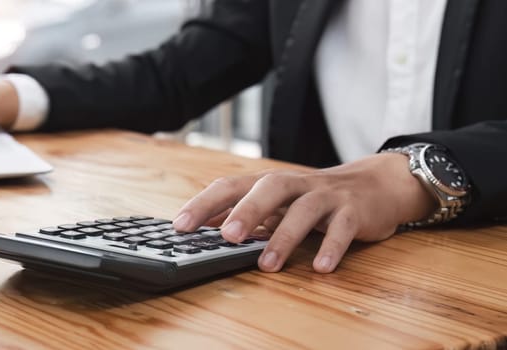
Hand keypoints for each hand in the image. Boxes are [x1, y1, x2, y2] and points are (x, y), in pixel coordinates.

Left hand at [172, 153, 437, 272]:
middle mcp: (297, 184)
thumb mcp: (277, 203)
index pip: (232, 186)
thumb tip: (200, 226)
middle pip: (269, 188)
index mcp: (271, 183)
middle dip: (246, 210)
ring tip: (268, 264)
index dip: (205, 203)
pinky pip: (342, 228)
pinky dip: (332, 247)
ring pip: (304, 210)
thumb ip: (243, 212)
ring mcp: (326, 196)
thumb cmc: (314, 199)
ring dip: (285, 237)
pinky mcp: (354, 211)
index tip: (180, 224)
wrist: (376, 185)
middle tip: (226, 236)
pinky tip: (321, 268)